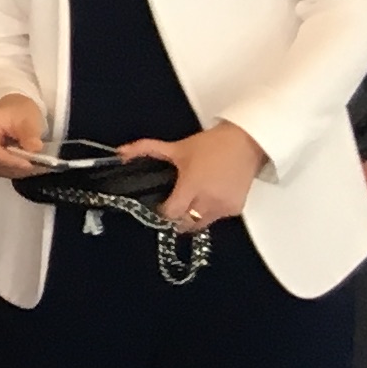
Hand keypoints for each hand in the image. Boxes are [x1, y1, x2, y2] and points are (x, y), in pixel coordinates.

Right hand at [0, 94, 50, 176]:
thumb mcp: (29, 120)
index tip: (27, 164)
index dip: (7, 160)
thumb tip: (34, 149)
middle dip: (10, 167)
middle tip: (30, 168)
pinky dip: (7, 170)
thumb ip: (30, 135)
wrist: (14, 111)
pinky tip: (21, 168)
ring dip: (10, 170)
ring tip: (28, 168)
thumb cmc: (20, 113)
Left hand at [119, 122, 265, 230]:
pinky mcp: (235, 210)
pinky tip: (209, 197)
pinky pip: (216, 219)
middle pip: (184, 225)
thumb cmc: (212, 145)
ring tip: (192, 200)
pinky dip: (210, 213)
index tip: (161, 204)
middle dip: (177, 218)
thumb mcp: (177, 147)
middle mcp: (208, 200)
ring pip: (200, 224)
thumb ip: (146, 149)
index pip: (171, 214)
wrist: (246, 142)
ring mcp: (223, 207)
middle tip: (175, 205)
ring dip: (193, 217)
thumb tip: (120, 152)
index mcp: (192, 186)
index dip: (162, 212)